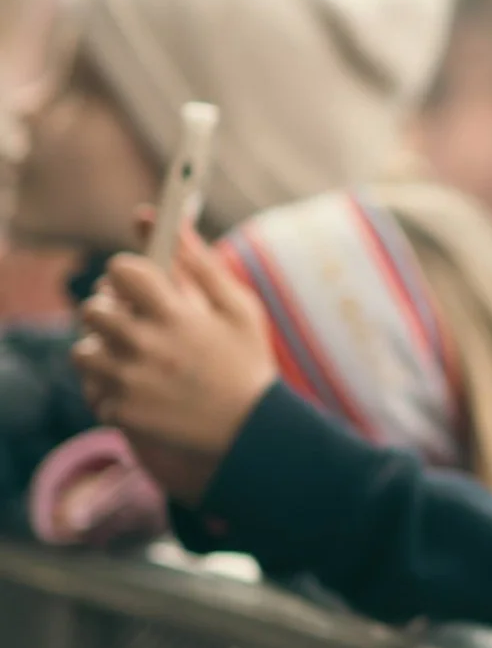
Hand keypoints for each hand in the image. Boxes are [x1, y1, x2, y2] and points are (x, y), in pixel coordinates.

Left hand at [71, 227, 274, 504]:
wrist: (251, 433)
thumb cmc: (246, 361)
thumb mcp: (237, 306)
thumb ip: (196, 260)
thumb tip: (152, 214)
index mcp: (175, 314)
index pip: (120, 270)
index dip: (129, 273)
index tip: (143, 285)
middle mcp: (145, 345)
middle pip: (92, 308)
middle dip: (112, 311)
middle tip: (139, 324)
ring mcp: (129, 381)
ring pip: (83, 350)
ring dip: (105, 350)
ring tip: (140, 360)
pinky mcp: (119, 411)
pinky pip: (93, 388)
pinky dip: (112, 388)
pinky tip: (143, 390)